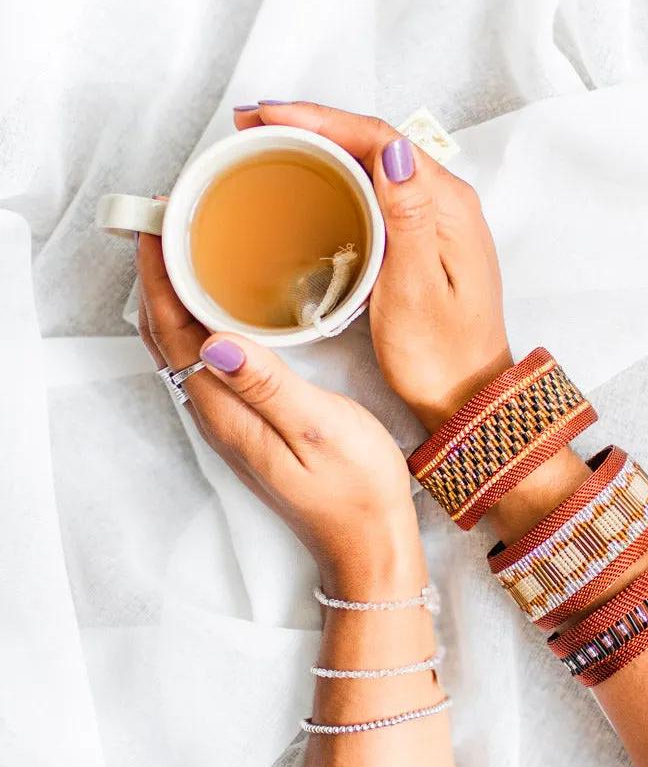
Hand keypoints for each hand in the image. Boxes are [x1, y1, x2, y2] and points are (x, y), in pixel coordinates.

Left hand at [136, 234, 423, 593]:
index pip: (172, 332)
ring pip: (184, 347)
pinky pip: (209, 361)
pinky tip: (226, 305)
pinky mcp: (250, 423)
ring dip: (178, 297)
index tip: (161, 225)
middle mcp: (218, 416)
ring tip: (191, 251)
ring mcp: (232, 421)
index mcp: (228, 412)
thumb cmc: (356, 489)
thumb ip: (269, 384)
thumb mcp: (320, 429)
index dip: (159, 276)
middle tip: (172, 223)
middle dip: (160, 276)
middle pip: (166, 337)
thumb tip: (214, 340)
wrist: (369, 543)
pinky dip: (203, 321)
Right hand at [233, 103, 512, 430]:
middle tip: (253, 124)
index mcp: (447, 206)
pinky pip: (376, 191)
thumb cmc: (442, 355)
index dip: (321, 120)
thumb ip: (407, 219)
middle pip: (375, 142)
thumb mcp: (417, 290)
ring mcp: (434, 220)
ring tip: (268, 143)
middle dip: (313, 126)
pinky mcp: (421, 239)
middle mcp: (446, 203)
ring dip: (322, 147)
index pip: (381, 138)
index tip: (268, 116)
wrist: (467, 396)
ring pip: (373, 164)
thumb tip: (394, 152)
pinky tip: (310, 184)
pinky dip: (337, 178)